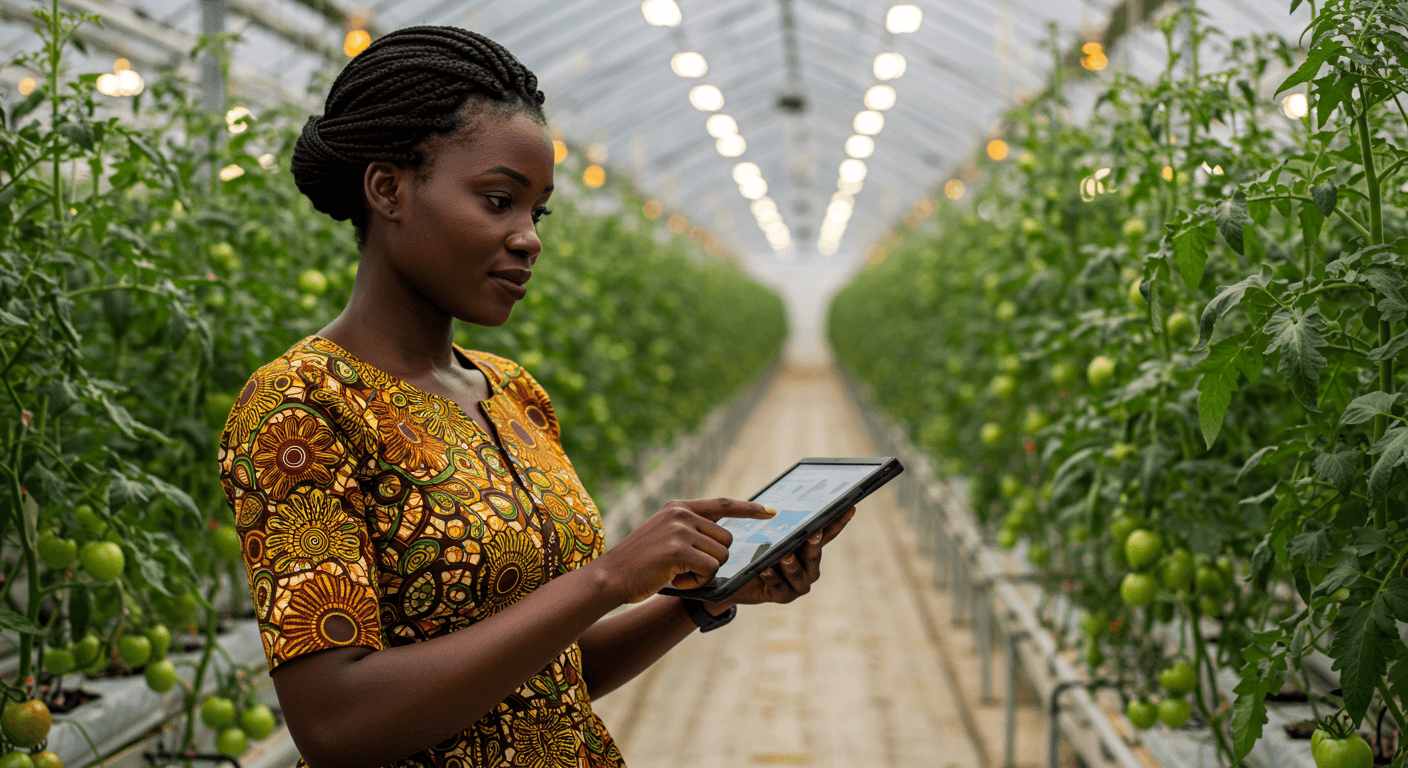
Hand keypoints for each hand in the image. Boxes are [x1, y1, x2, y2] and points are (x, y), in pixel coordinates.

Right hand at [590, 498, 776, 603]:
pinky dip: (697, 582)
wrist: (610, 576)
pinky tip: (675, 580)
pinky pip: (710, 570)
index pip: (723, 504)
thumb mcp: (664, 535)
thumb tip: (723, 538)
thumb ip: (689, 530)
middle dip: (713, 559)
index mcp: (678, 508)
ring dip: (704, 573)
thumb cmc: (638, 564)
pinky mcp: (678, 550)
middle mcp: (681, 514)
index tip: (771, 511)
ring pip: (720, 556)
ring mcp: (679, 530)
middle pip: (726, 539)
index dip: (750, 509)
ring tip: (676, 573)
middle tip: (686, 569)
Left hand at [721, 506, 856, 607]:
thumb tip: (781, 505)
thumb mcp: (773, 538)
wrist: (744, 582)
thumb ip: (783, 527)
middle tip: (813, 533)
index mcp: (810, 551)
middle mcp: (809, 569)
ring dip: (791, 563)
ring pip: (797, 573)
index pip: (827, 535)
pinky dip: (772, 577)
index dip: (839, 523)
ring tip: (784, 555)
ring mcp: (798, 585)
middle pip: (814, 555)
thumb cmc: (761, 555)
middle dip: (814, 543)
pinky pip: (778, 586)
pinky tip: (764, 569)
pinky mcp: (783, 596)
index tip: (848, 509)